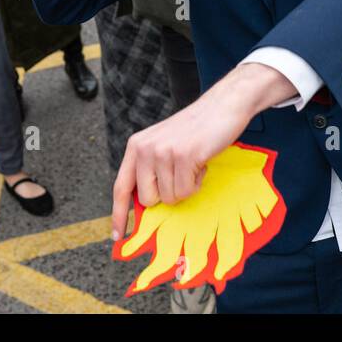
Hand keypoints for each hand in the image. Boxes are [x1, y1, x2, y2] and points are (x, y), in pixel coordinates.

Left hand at [110, 64, 290, 242]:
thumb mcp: (164, 144)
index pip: (121, 186)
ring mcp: (164, 153)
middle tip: (182, 173)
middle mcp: (145, 149)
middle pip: (149, 199)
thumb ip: (151, 168)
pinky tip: (201, 163)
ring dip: (186, 186)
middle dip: (168, 194)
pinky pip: (186, 191)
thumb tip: (146, 203)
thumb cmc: (196, 128)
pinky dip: (197, 182)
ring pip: (170, 197)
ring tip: (193, 163)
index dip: (119, 213)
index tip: (118, 235)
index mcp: (137, 145)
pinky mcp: (184, 157)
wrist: (223, 106)